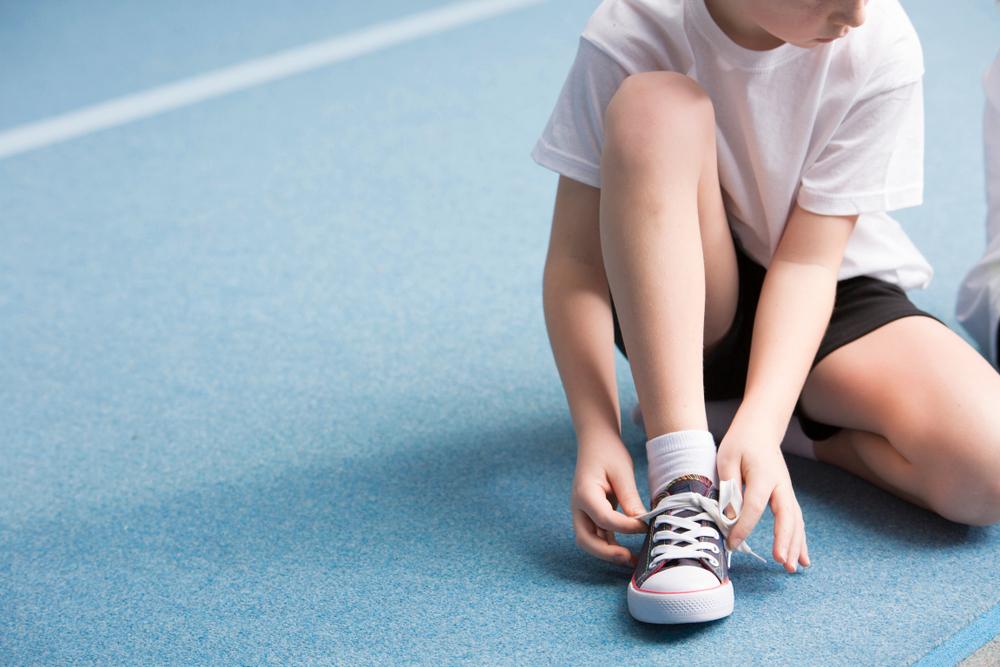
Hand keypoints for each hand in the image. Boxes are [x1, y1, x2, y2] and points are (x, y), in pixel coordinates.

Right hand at [571, 433, 648, 567]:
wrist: (596, 442)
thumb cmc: (609, 453)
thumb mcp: (622, 473)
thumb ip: (630, 499)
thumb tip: (643, 523)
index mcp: (585, 493)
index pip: (604, 518)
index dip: (626, 527)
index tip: (646, 526)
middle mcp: (578, 506)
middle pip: (586, 539)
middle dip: (606, 553)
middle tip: (629, 558)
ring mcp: (582, 512)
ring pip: (589, 541)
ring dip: (608, 553)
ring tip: (632, 560)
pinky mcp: (590, 515)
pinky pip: (597, 535)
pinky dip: (610, 545)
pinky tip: (628, 551)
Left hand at [716, 421, 810, 572]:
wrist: (759, 429)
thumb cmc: (740, 443)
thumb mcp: (727, 459)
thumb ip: (729, 486)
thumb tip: (729, 516)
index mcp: (763, 474)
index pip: (754, 505)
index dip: (743, 526)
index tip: (732, 543)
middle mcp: (781, 484)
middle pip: (786, 516)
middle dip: (784, 540)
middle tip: (781, 562)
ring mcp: (787, 491)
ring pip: (796, 521)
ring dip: (795, 545)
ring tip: (793, 568)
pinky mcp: (787, 496)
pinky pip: (796, 520)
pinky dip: (800, 540)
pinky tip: (803, 558)